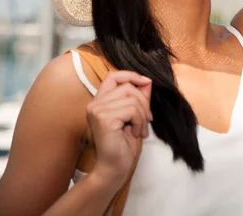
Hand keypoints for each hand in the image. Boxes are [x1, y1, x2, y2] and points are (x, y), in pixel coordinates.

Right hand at [86, 71, 152, 186]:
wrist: (114, 167)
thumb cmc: (122, 145)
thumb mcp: (133, 117)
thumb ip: (137, 99)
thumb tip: (147, 81)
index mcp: (99, 102)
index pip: (113, 76)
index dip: (131, 75)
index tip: (146, 82)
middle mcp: (95, 104)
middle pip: (128, 87)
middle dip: (144, 102)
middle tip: (147, 120)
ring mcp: (97, 111)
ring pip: (132, 99)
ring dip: (143, 116)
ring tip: (140, 130)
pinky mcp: (104, 119)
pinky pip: (132, 110)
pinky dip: (139, 122)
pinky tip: (135, 134)